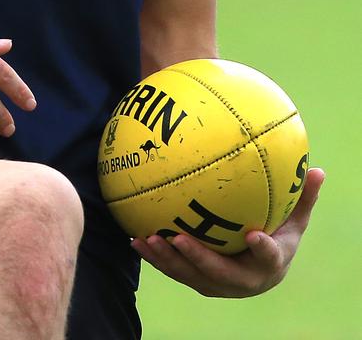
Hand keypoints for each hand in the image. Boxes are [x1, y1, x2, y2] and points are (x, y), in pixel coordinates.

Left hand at [131, 167, 324, 296]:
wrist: (261, 272)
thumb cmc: (279, 238)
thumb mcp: (294, 220)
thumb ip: (304, 198)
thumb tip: (320, 169)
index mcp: (269, 264)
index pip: (268, 257)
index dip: (262, 249)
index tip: (254, 234)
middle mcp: (242, 281)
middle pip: (219, 274)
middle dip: (197, 259)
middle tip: (180, 238)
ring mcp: (217, 285)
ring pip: (190, 276)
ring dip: (168, 260)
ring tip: (149, 240)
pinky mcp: (198, 282)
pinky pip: (174, 271)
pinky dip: (156, 257)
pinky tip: (135, 238)